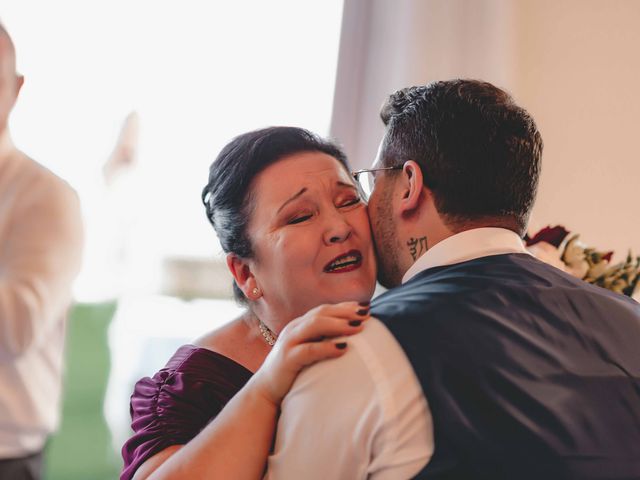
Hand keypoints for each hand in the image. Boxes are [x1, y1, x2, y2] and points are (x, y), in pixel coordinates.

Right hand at [252, 301, 370, 405]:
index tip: (365, 307)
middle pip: (321, 313)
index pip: (324, 309)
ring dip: (338, 325)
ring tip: (358, 327)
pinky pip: (309, 349)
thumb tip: (352, 336)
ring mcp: (289, 342)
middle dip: (345, 312)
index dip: (344, 306)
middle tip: (365, 313)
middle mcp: (294, 328)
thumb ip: (323, 340)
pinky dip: (327, 347)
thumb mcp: (309, 350)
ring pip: (315, 325)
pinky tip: (343, 348)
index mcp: (300, 325)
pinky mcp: (287, 359)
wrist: (266, 389)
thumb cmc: (294, 370)